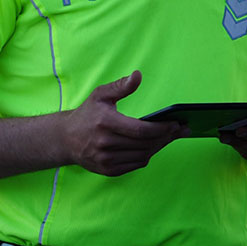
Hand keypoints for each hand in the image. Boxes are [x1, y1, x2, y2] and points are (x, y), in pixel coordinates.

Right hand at [61, 71, 187, 176]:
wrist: (66, 139)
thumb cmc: (87, 114)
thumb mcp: (101, 95)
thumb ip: (120, 86)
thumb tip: (138, 75)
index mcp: (105, 123)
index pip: (140, 130)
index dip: (161, 128)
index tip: (177, 123)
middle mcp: (104, 143)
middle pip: (145, 144)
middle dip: (166, 137)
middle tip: (180, 129)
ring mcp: (105, 159)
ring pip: (143, 155)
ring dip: (159, 146)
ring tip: (170, 136)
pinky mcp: (107, 170)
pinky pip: (135, 164)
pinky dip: (147, 155)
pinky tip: (154, 145)